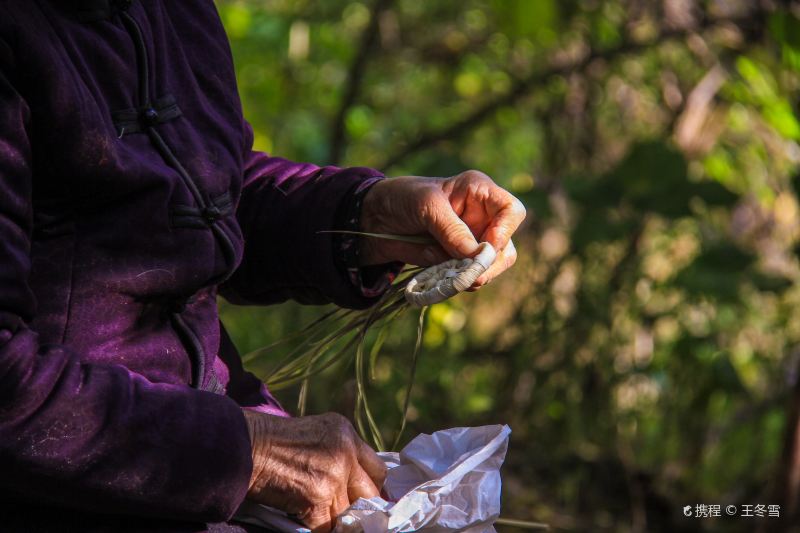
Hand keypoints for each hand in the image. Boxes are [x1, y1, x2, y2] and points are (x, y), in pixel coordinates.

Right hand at [242, 411, 386, 532]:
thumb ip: (338, 454)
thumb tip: (351, 484)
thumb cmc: (271, 441)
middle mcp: (346, 453)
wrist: (245, 446)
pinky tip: (302, 516)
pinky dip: (316, 527)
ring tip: (315, 511)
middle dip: (358, 506)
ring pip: (347, 513)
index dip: (372, 488)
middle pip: (371, 492)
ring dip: (333, 519)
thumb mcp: (315, 434)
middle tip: (346, 514)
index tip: (366, 499)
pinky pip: (327, 526)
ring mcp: (334, 476)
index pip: (378, 469)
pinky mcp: (318, 498)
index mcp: (347, 434)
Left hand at [360, 170, 525, 287]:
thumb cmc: (403, 198)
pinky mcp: (459, 261)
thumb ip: (451, 230)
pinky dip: (459, 283)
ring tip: (450, 277)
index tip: (485, 248)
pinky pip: (470, 278)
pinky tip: (441, 279)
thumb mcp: (426, 206)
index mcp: (480, 193)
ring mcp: (472, 242)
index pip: (512, 211)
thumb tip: (477, 257)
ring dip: (474, 277)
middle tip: (470, 276)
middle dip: (490, 264)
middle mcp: (483, 218)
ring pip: (492, 267)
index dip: (505, 232)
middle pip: (506, 247)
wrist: (377, 219)